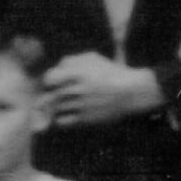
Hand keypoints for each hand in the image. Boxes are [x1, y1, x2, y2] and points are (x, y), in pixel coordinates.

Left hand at [43, 52, 163, 127]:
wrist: (131, 92)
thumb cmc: (111, 72)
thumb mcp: (93, 58)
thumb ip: (71, 60)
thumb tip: (55, 68)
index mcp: (80, 73)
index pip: (50, 79)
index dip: (48, 81)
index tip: (54, 83)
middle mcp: (80, 90)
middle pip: (52, 95)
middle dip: (50, 95)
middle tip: (55, 94)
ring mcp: (83, 105)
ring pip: (56, 108)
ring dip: (56, 106)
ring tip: (64, 103)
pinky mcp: (87, 119)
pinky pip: (63, 121)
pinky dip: (60, 118)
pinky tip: (67, 113)